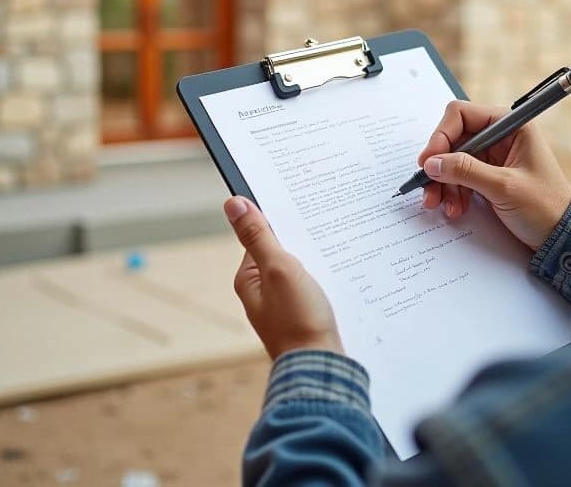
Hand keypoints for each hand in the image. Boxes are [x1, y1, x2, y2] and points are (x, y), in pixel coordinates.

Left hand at [224, 196, 342, 358]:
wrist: (321, 367)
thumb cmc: (298, 320)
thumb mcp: (277, 269)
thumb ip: (257, 236)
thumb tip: (233, 203)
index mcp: (248, 279)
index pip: (260, 236)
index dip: (279, 221)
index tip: (300, 208)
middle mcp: (261, 293)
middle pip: (279, 253)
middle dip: (300, 241)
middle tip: (324, 228)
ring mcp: (281, 306)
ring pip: (297, 271)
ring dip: (314, 260)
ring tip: (334, 250)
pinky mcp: (301, 316)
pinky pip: (309, 288)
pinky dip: (321, 279)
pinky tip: (337, 276)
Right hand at [417, 101, 570, 250]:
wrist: (561, 236)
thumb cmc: (545, 207)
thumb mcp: (504, 187)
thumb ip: (466, 171)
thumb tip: (432, 163)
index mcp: (511, 125)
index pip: (462, 115)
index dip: (441, 136)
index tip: (428, 161)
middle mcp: (500, 136)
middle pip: (453, 139)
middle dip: (439, 165)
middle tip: (428, 187)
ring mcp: (493, 156)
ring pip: (452, 160)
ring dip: (443, 183)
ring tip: (441, 205)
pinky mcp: (488, 175)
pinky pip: (459, 177)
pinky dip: (452, 191)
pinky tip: (455, 208)